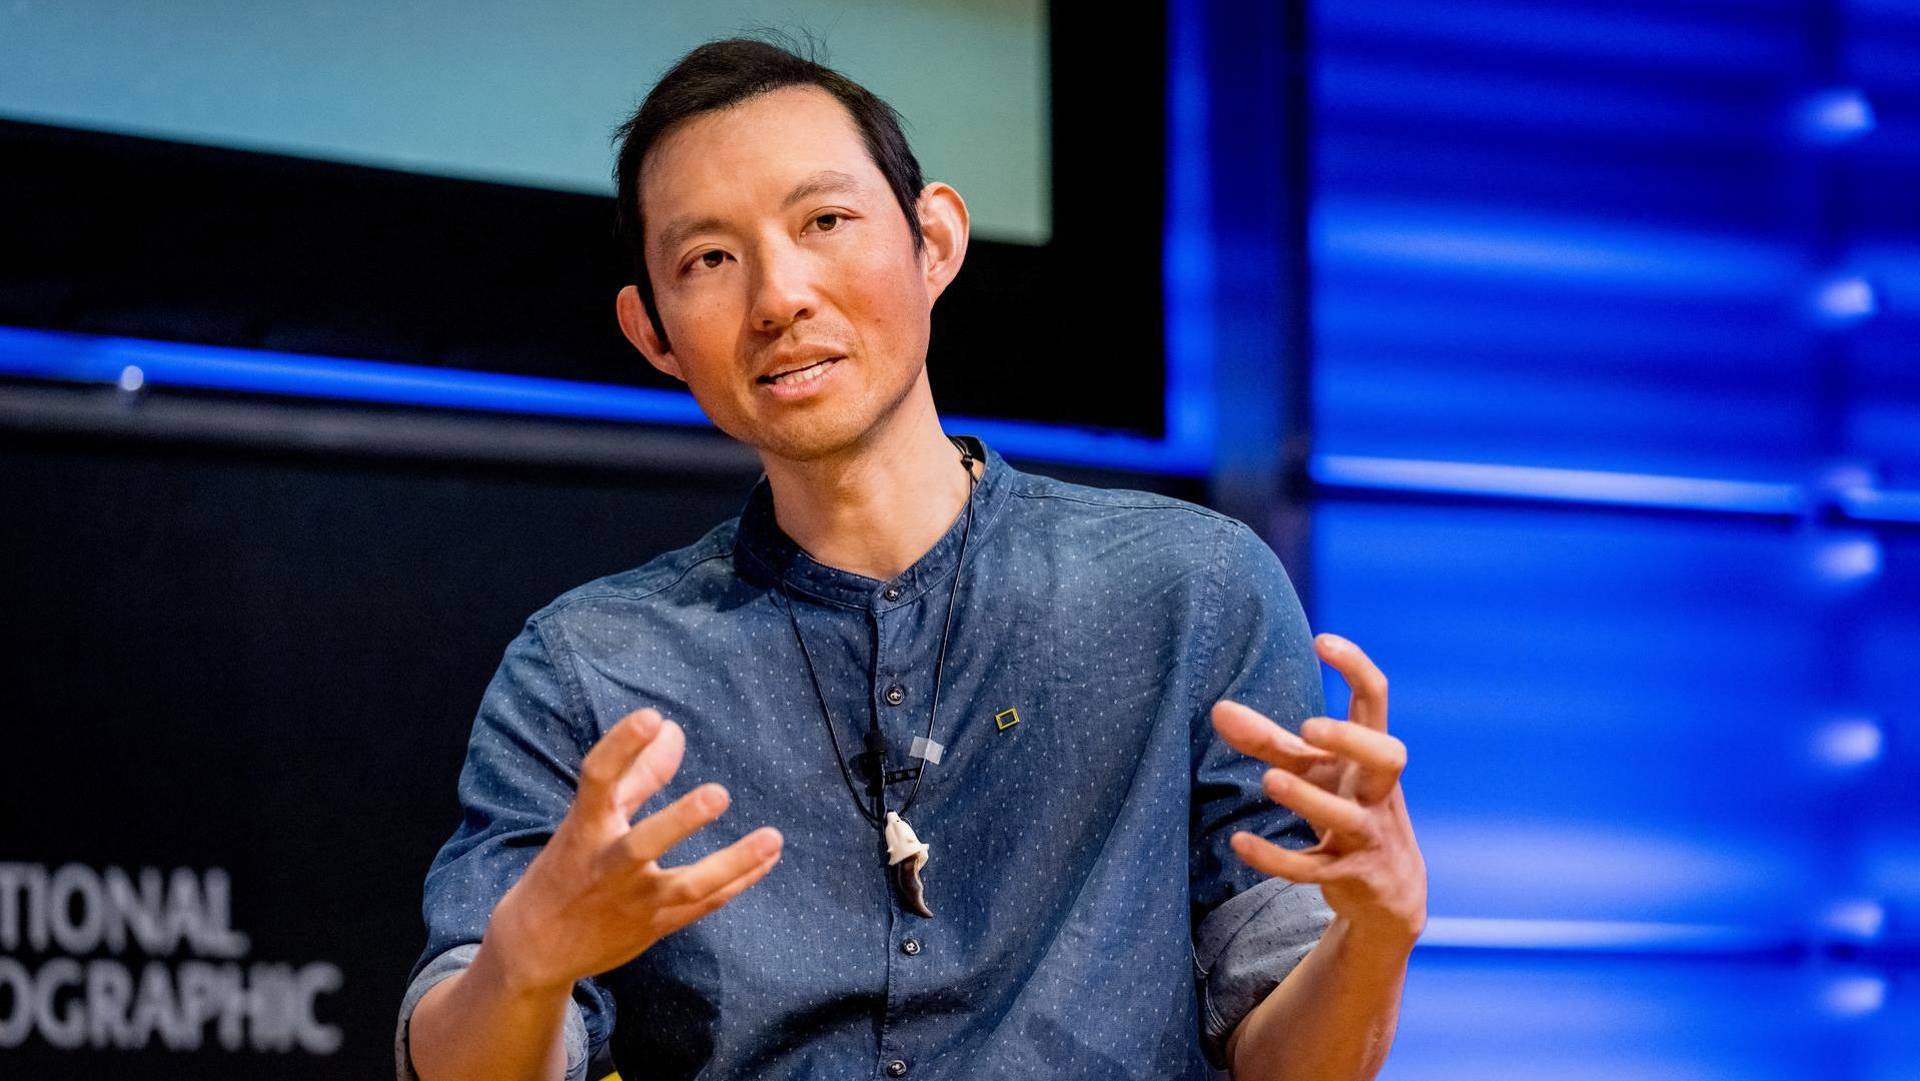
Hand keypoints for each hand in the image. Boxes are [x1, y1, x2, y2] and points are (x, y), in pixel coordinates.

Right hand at [484, 707, 783, 993]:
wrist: (538, 948)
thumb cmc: (569, 867)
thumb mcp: (591, 818)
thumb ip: (636, 773)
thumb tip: (672, 728)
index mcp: (585, 828)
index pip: (597, 779)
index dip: (620, 746)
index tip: (650, 716)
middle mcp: (608, 865)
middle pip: (643, 845)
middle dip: (680, 821)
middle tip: (719, 793)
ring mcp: (634, 901)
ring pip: (688, 887)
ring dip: (733, 863)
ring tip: (773, 837)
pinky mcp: (656, 926)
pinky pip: (705, 904)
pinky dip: (740, 880)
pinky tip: (768, 857)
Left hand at [1210, 633, 1425, 948]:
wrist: (1390, 891)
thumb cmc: (1346, 806)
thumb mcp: (1313, 771)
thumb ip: (1268, 740)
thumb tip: (1218, 709)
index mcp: (1370, 756)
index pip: (1376, 701)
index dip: (1355, 667)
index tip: (1321, 640)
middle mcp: (1377, 792)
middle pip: (1388, 757)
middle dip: (1352, 740)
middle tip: (1309, 728)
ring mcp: (1367, 836)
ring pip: (1346, 817)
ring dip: (1308, 798)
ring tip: (1270, 779)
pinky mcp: (1350, 876)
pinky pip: (1315, 870)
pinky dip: (1277, 859)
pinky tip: (1238, 843)